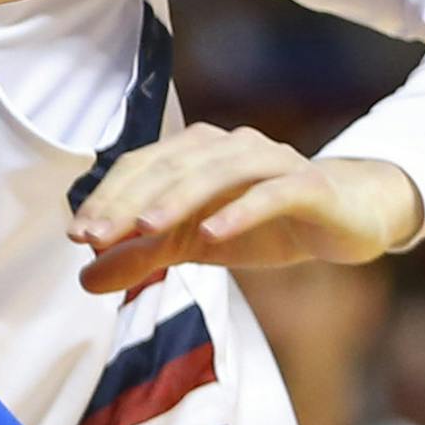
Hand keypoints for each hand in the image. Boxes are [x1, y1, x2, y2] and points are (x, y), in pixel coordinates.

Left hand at [66, 124, 424, 294]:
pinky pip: (271, 193)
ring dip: (177, 198)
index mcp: (196, 153)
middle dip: (128, 201)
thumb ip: (143, 256)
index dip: (107, 198)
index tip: (77, 236)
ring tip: (145, 228)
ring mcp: (270, 160)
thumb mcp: (196, 244)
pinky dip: (240, 211)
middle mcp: (228, 145)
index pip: (140, 167)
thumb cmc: (265, 224)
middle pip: (169, 166)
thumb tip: (84, 278)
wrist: (347, 217)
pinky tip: (213, 234)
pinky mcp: (308, 184)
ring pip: (216, 172)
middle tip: (95, 236)